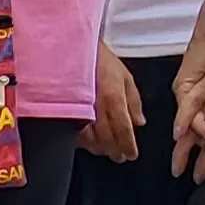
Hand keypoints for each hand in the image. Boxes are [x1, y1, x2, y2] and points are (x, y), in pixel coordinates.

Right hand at [78, 42, 142, 162]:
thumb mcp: (124, 76)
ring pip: (89, 139)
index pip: (123, 129)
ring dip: (99, 149)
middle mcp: (96, 106)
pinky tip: (88, 142)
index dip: (128, 145)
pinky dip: (83, 141)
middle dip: (114, 150)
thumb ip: (134, 101)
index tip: (131, 155)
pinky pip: (73, 132)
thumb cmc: (99, 60)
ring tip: (105, 151)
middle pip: (106, 139)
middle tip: (119, 157)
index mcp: (113, 97)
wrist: (73, 48)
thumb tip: (139, 122)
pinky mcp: (65, 110)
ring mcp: (78, 109)